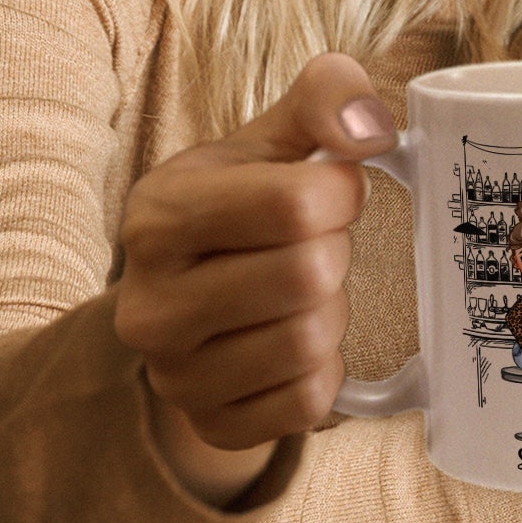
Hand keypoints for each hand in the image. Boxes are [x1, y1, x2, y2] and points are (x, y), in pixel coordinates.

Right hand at [114, 53, 394, 504]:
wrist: (192, 296)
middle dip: (335, 252)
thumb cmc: (244, 204)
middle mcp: (149, 303)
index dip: (341, 192)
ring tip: (304, 293)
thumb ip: (326, 97)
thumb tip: (372, 128)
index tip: (332, 191)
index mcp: (159, 215)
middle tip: (316, 246)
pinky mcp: (211, 425)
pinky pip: (310, 403)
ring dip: (333, 311)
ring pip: (311, 342)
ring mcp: (174, 376)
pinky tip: (298, 341)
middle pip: (308, 275)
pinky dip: (326, 370)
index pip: (295, 203)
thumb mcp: (273, 136)